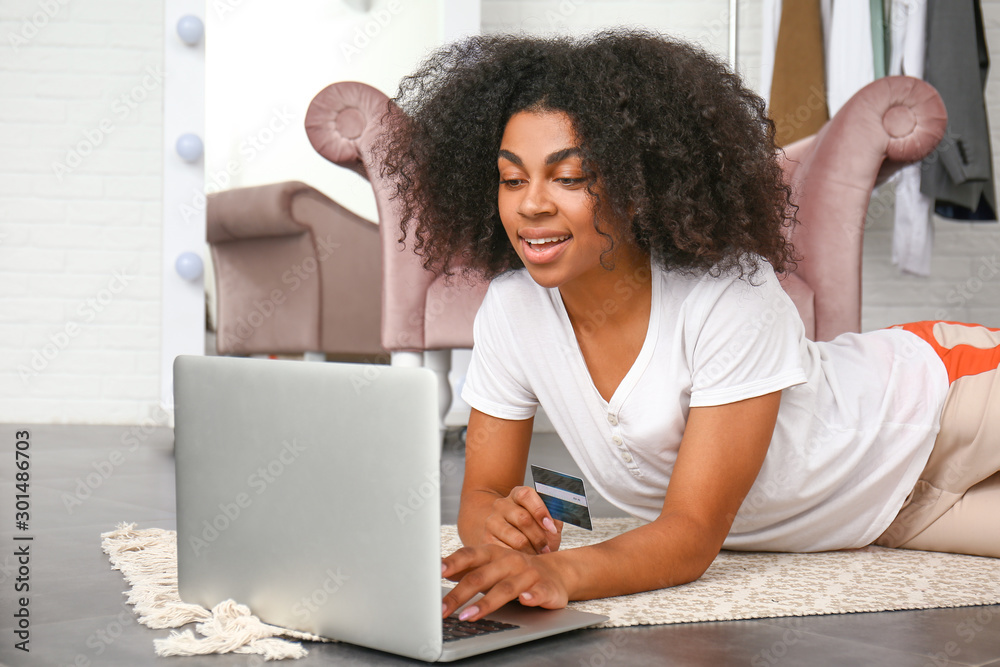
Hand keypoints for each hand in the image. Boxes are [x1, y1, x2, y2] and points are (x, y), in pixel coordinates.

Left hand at [441, 544, 568, 620]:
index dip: (453, 563)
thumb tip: (437, 570)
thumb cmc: (515, 571)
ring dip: (485, 603)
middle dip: (459, 595)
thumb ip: (467, 569)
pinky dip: (531, 597)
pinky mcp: (545, 587)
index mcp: (493, 553)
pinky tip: (525, 601)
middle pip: (481, 577)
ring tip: (468, 615)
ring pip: (505, 589)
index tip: (437, 571)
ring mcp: (528, 574)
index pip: (469, 556)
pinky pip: (538, 593)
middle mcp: (509, 561)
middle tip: (442, 609)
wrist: (556, 572)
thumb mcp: (490, 566)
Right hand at [482, 486, 561, 553]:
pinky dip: (519, 558)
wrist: (510, 538)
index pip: (526, 495)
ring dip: (531, 550)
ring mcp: (492, 522)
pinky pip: (506, 552)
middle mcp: (502, 505)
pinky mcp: (487, 539)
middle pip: (523, 519)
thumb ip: (555, 515)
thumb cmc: (534, 530)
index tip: (551, 528)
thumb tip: (560, 511)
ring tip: (537, 554)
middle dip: (539, 537)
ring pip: (516, 538)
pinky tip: (524, 558)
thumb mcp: (547, 520)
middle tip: (546, 547)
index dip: (540, 511)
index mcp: (518, 495)